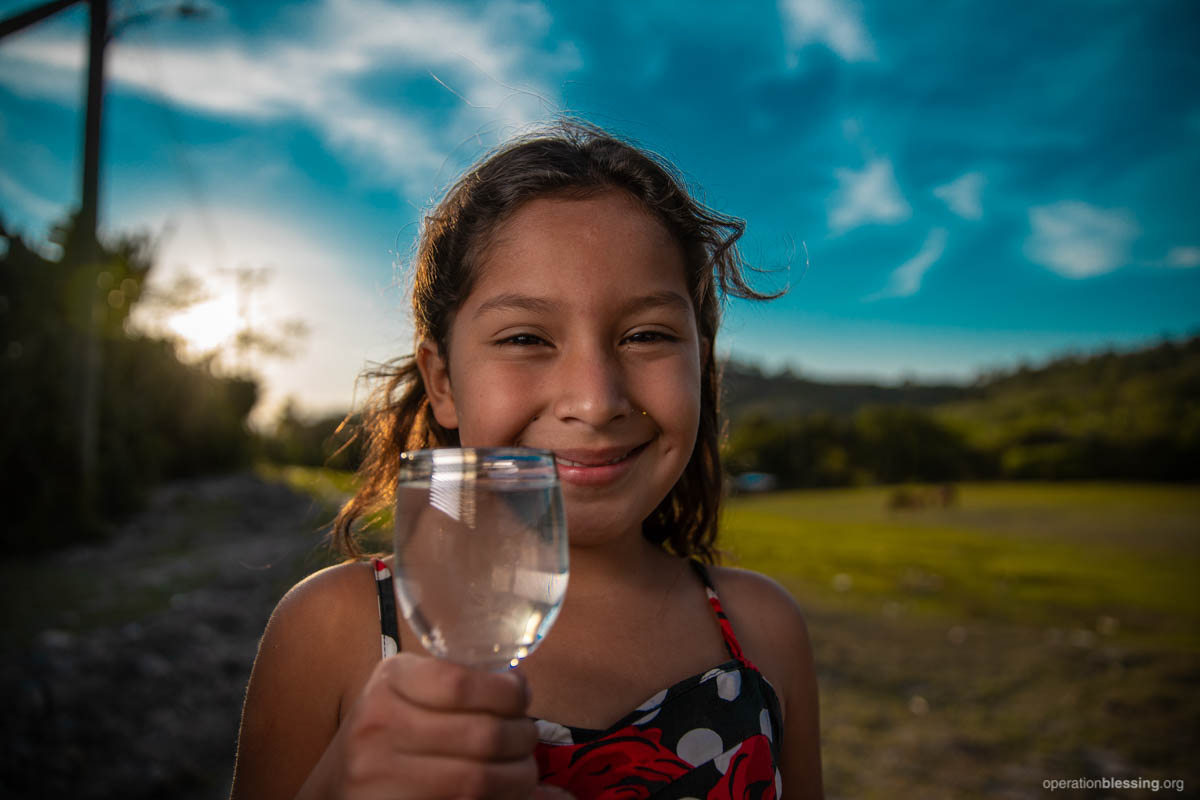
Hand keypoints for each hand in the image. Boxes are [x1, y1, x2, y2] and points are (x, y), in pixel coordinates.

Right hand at [301, 652, 539, 799]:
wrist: (334, 787)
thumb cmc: (386, 732)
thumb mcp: (407, 691)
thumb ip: (458, 682)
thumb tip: (524, 688)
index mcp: (390, 681)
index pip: (460, 682)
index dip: (506, 692)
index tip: (522, 696)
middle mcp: (379, 726)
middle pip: (480, 733)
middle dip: (522, 737)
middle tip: (527, 738)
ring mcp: (380, 775)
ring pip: (478, 779)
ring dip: (518, 776)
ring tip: (522, 771)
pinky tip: (505, 795)